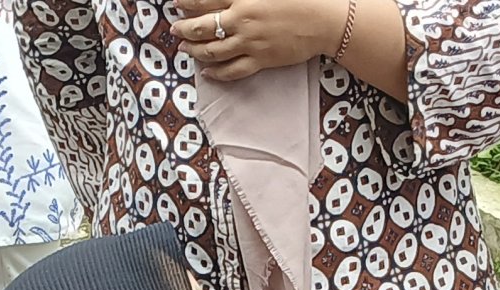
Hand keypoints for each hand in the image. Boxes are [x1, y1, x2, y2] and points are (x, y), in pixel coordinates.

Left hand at [170, 0, 341, 80]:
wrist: (325, 20)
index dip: (187, 2)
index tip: (176, 3)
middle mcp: (243, 19)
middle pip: (203, 26)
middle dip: (184, 28)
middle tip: (175, 28)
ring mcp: (251, 42)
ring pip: (213, 51)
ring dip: (195, 50)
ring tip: (184, 49)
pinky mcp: (261, 60)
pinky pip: (233, 71)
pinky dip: (217, 73)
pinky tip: (206, 72)